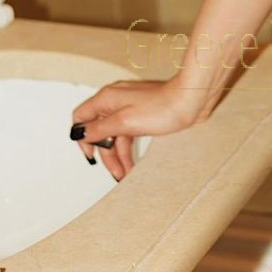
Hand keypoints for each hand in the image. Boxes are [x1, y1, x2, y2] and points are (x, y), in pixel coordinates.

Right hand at [70, 77, 200, 180]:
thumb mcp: (125, 122)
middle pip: (100, 130)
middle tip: (114, 172)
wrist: (192, 100)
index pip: (81, 117)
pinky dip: (129, 149)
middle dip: (106, 153)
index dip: (82, 137)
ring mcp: (130, 107)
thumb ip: (100, 128)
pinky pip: (129, 133)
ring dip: (119, 155)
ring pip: (116, 134)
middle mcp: (115, 101)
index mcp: (106, 98)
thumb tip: (80, 133)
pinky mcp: (143, 114)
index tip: (90, 154)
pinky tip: (133, 163)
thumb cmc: (163, 106)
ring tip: (125, 173)